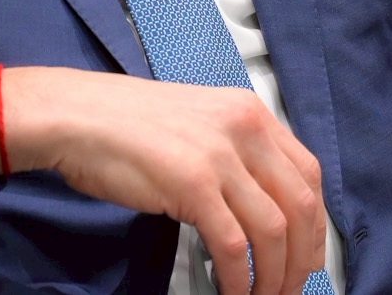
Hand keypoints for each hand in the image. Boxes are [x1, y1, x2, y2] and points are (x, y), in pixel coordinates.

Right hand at [0, 66, 324, 294]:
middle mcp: (243, 128)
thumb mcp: (198, 122)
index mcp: (248, 113)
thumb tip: (260, 204)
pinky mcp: (193, 183)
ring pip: (273, 230)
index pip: (307, 173)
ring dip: (274, 275)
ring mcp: (219, 155)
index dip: (315, 223)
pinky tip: (232, 290)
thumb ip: (235, 152)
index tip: (307, 252)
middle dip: (302, 257)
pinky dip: (238, 277)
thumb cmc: (125, 123)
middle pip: (300, 205)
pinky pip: (233, 245)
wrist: (76, 115)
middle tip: (291, 285)